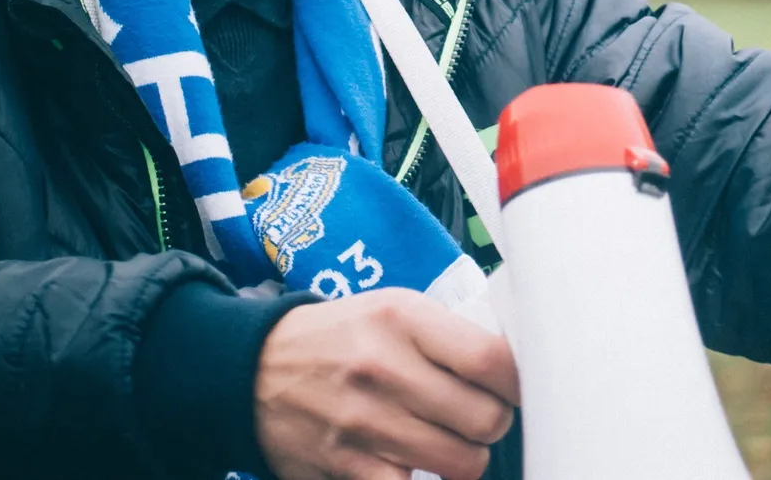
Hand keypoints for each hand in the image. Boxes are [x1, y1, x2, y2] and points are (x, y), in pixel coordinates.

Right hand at [254, 288, 519, 479]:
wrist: (253, 368)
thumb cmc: (340, 337)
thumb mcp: (392, 309)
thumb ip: (449, 334)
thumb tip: (514, 368)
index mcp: (402, 318)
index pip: (491, 360)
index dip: (517, 383)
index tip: (514, 388)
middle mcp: (384, 368)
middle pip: (485, 420)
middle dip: (493, 423)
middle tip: (480, 417)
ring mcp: (364, 422)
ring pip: (461, 463)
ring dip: (465, 457)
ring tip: (450, 441)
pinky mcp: (346, 466)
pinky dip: (423, 479)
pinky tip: (415, 462)